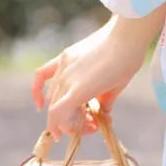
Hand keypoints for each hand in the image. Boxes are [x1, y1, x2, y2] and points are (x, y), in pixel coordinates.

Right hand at [32, 16, 148, 141]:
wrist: (127, 32)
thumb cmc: (127, 60)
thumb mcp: (117, 89)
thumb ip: (104, 105)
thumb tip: (100, 115)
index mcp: (80, 90)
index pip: (57, 117)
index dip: (64, 129)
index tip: (80, 133)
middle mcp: (67, 79)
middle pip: (57, 109)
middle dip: (72, 121)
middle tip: (91, 123)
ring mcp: (64, 65)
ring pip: (53, 96)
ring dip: (64, 108)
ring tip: (84, 111)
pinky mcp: (66, 55)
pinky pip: (43, 74)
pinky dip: (38, 90)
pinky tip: (40, 102)